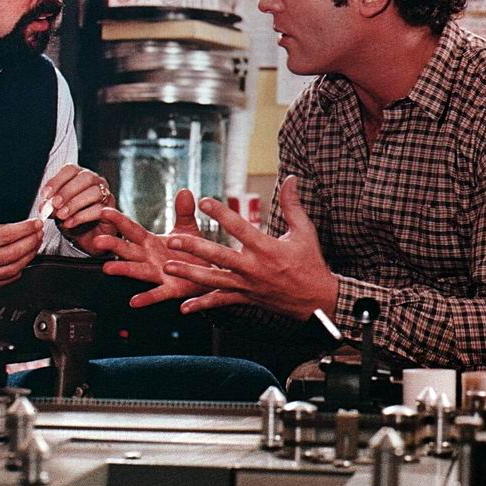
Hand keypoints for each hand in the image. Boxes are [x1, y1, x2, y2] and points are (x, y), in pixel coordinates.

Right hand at [0, 219, 43, 293]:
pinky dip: (21, 268)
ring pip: (14, 267)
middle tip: (39, 233)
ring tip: (35, 244)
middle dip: (31, 241)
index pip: (6, 235)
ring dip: (30, 254)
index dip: (25, 229)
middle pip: (13, 252)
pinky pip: (9, 278)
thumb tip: (20, 227)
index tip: (36, 224)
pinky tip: (25, 259)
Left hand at [41, 164, 116, 254]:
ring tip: (62, 215)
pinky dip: (82, 216)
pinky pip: (99, 209)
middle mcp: (96, 182)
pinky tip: (70, 222)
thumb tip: (45, 205)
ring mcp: (106, 194)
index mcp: (80, 176)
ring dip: (75, 203)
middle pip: (85, 177)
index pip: (71, 169)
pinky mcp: (111, 210)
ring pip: (94, 192)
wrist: (87, 237)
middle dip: (67, 191)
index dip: (57, 180)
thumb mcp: (57, 210)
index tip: (46, 195)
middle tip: (55, 204)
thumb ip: (51, 206)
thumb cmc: (73, 218)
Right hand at [96, 189, 243, 307]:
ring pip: (138, 270)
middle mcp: (150, 258)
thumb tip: (184, 191)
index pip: (132, 229)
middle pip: (129, 249)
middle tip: (99, 240)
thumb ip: (184, 212)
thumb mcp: (188, 229)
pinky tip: (135, 301)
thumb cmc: (192, 252)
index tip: (104, 211)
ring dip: (123, 269)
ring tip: (108, 267)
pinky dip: (147, 297)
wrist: (209, 275)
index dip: (119, 220)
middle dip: (114, 245)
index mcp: (152, 242)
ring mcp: (158, 274)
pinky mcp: (171, 289)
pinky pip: (157, 293)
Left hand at [164, 176, 338, 320]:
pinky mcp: (246, 299)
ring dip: (189, 274)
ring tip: (168, 267)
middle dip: (194, 249)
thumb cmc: (311, 262)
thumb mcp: (305, 231)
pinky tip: (184, 307)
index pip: (239, 228)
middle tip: (173, 241)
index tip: (204, 201)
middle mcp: (253, 268)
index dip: (221, 213)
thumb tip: (290, 178)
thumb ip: (293, 205)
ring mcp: (247, 286)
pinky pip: (221, 302)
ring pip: (213, 280)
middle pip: (219, 257)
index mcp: (267, 249)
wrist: (317, 300)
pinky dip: (202, 305)